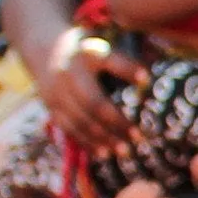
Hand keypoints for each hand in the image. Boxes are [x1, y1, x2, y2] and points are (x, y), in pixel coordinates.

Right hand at [34, 26, 146, 147]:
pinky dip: (86, 142)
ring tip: (125, 151)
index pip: (109, 59)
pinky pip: (68, 128)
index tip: (146, 78)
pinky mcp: (51, 106)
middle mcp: (69, 72)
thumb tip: (152, 80)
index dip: (127, 68)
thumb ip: (124, 58)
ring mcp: (56, 91)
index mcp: (88, 53)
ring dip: (103, 138)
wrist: (45, 48)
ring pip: (80, 119)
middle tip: (138, 136)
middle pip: (93, 101)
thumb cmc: (89, 50)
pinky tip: (104, 153)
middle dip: (116, 121)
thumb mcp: (104, 45)